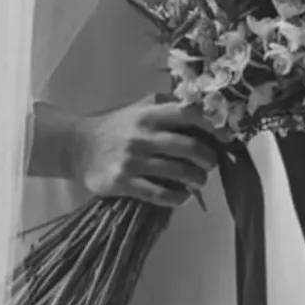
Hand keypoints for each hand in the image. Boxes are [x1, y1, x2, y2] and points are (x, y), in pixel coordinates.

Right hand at [64, 97, 221, 206]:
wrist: (78, 146)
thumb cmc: (116, 126)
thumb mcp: (139, 107)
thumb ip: (168, 106)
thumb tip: (205, 110)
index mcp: (148, 114)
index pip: (188, 115)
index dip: (212, 127)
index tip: (225, 138)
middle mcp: (142, 136)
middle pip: (189, 148)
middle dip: (208, 158)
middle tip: (210, 164)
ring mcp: (133, 161)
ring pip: (179, 173)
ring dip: (197, 179)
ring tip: (198, 180)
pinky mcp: (124, 183)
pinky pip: (161, 195)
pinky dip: (179, 198)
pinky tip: (182, 196)